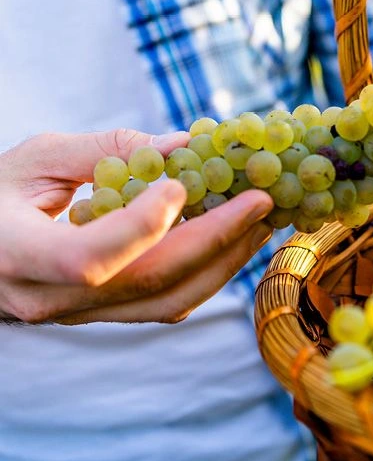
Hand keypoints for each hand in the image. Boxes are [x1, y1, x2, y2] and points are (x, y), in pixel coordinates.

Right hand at [0, 130, 272, 324]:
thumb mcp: (35, 159)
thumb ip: (105, 150)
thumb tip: (181, 145)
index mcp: (19, 255)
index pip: (88, 259)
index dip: (141, 227)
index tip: (180, 185)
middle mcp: (51, 298)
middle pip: (148, 283)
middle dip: (214, 239)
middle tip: (260, 201)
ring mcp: (81, 315)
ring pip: (167, 301)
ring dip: (223, 260)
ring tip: (260, 221)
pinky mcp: (105, 314)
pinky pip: (165, 303)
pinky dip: (207, 271)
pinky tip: (231, 239)